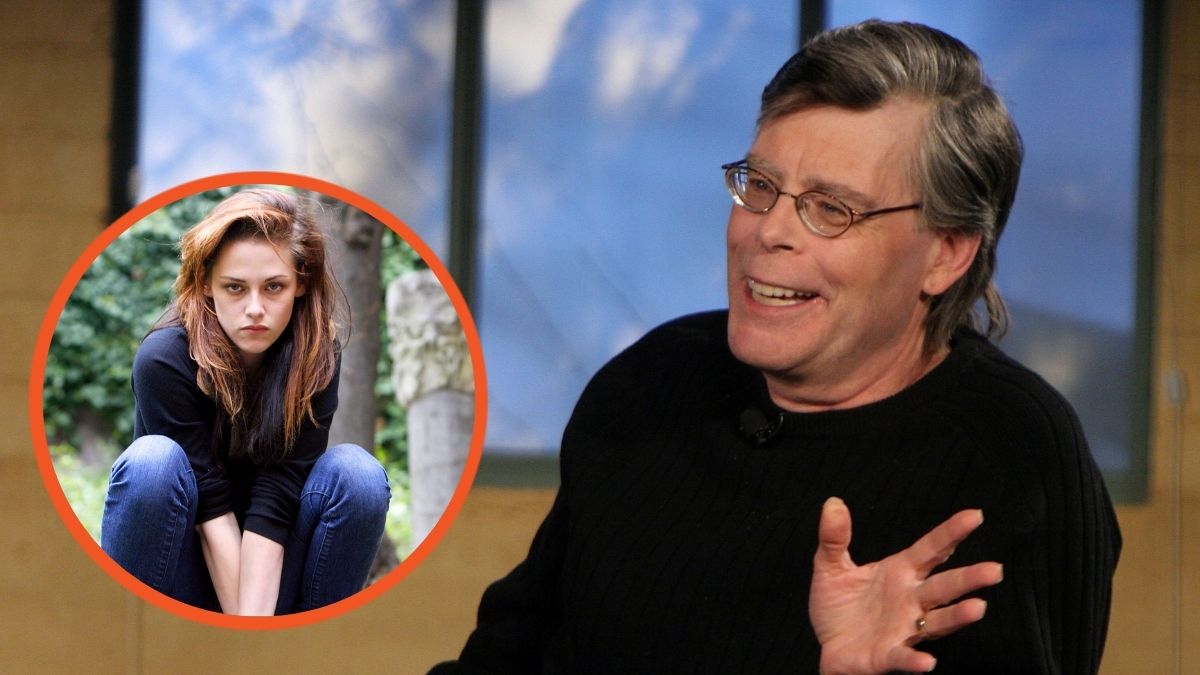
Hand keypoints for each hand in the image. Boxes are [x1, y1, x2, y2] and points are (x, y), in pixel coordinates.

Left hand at [809, 497, 1002, 674]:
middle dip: (969, 578)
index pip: (931, 549)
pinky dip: (915, 659)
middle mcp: (910, 600)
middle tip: (995, 569)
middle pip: (944, 586)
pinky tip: (927, 661)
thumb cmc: (837, 606)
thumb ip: (834, 538)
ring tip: (978, 608)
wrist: (827, 645)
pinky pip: (904, 656)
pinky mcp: (887, 655)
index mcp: (900, 573)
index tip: (975, 516)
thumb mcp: (830, 567)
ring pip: (937, 622)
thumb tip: (833, 503)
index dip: (951, 532)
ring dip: (957, 616)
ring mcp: (903, 628)